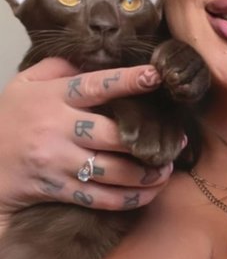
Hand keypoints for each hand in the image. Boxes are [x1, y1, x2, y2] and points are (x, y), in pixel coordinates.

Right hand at [0, 58, 173, 216]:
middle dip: (150, 140)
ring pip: (113, 171)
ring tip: (166, 169)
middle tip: (178, 140)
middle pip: (113, 136)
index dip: (128, 80)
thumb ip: (58, 68)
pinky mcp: (59, 189)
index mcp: (53, 97)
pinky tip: (148, 193)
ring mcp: (58, 162)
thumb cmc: (9, 119)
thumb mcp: (24, 84)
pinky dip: (130, 199)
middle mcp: (58, 129)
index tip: (156, 76)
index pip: (96, 86)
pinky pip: (101, 198)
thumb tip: (91, 59)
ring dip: (147, 173)